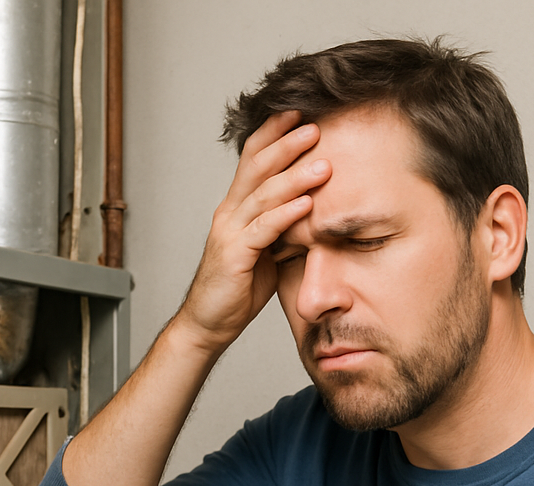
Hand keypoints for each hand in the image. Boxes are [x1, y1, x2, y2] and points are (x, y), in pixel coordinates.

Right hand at [175, 111, 331, 353]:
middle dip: (287, 143)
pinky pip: (263, 229)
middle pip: (257, 166)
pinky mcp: (234, 256)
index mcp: (237, 207)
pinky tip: (307, 204)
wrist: (209, 323)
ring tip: (323, 164)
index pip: (253, 158)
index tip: (301, 114)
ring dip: (294, 176)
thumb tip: (318, 211)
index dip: (274, 133)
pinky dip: (286, 214)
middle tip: (317, 125)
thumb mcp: (268, 250)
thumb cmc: (239, 289)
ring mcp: (230, 233)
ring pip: (263, 194)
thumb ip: (285, 227)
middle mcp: (230, 212)